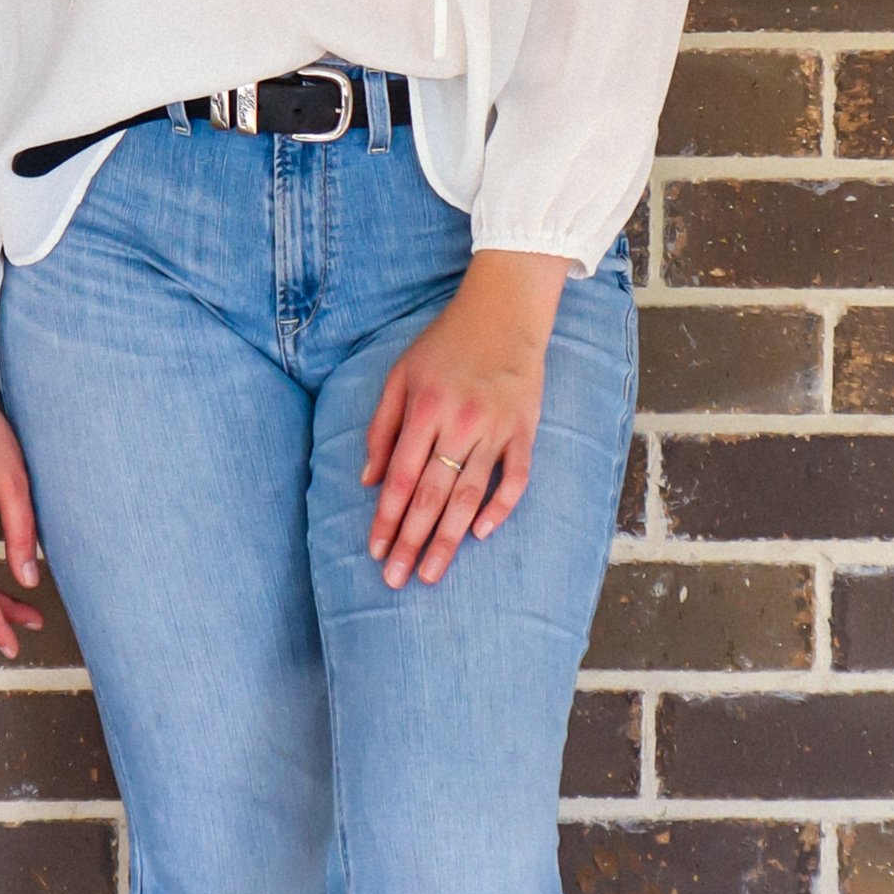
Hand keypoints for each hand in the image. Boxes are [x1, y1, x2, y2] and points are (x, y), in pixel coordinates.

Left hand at [362, 251, 568, 589]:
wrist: (505, 313)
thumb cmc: (445, 344)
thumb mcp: (400, 375)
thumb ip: (381, 427)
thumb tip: (368, 480)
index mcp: (425, 409)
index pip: (402, 478)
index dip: (386, 518)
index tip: (374, 551)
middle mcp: (460, 423)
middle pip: (432, 495)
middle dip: (410, 541)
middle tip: (396, 580)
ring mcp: (496, 429)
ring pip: (470, 495)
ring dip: (449, 539)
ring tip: (429, 572)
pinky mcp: (525, 430)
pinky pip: (516, 477)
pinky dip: (501, 507)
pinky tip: (481, 534)